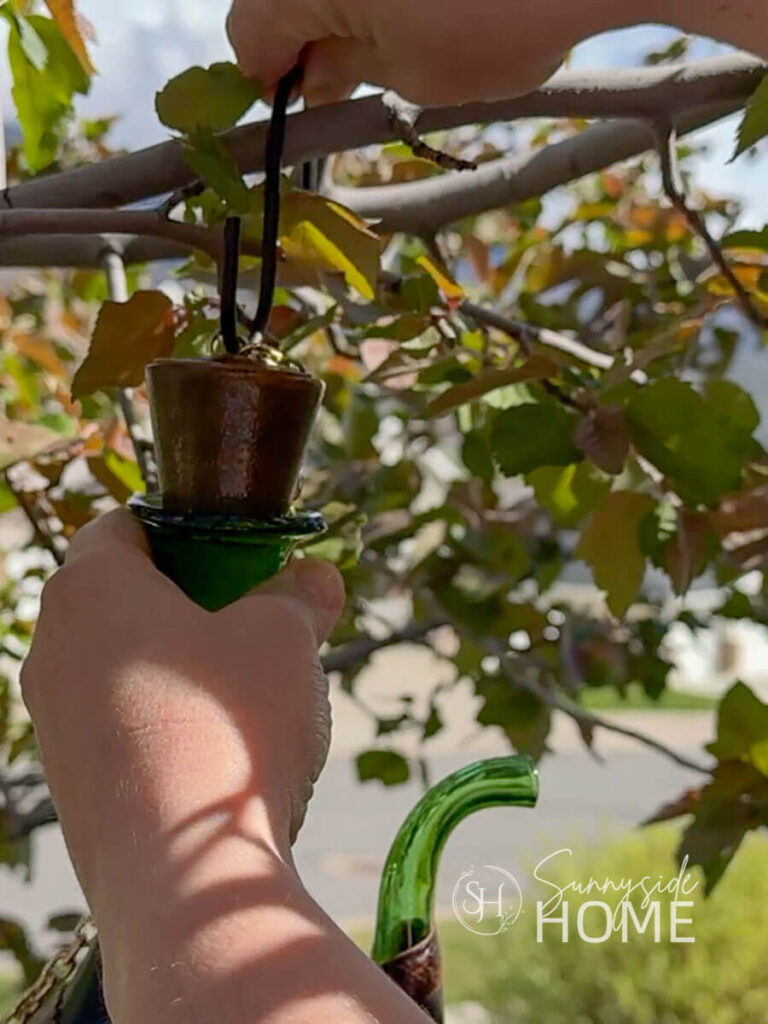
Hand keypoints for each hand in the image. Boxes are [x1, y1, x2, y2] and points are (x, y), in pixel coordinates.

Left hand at [21, 509, 343, 939]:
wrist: (182, 876)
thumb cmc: (228, 727)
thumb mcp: (285, 636)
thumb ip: (298, 593)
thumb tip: (317, 577)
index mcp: (90, 588)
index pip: (123, 524)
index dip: (183, 528)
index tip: (236, 554)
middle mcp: (52, 648)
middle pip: (123, 598)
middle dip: (193, 603)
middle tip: (255, 624)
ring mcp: (53, 721)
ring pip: (124, 666)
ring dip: (184, 668)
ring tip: (249, 699)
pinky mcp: (68, 784)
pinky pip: (121, 727)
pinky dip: (168, 725)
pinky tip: (222, 756)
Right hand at [227, 0, 631, 105]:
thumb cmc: (501, 18)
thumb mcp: (413, 72)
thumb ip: (348, 72)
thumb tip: (316, 76)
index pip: (248, 33)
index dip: (270, 79)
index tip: (305, 102)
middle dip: (309, 37)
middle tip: (353, 77)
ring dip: (349, 9)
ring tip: (402, 38)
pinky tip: (427, 6)